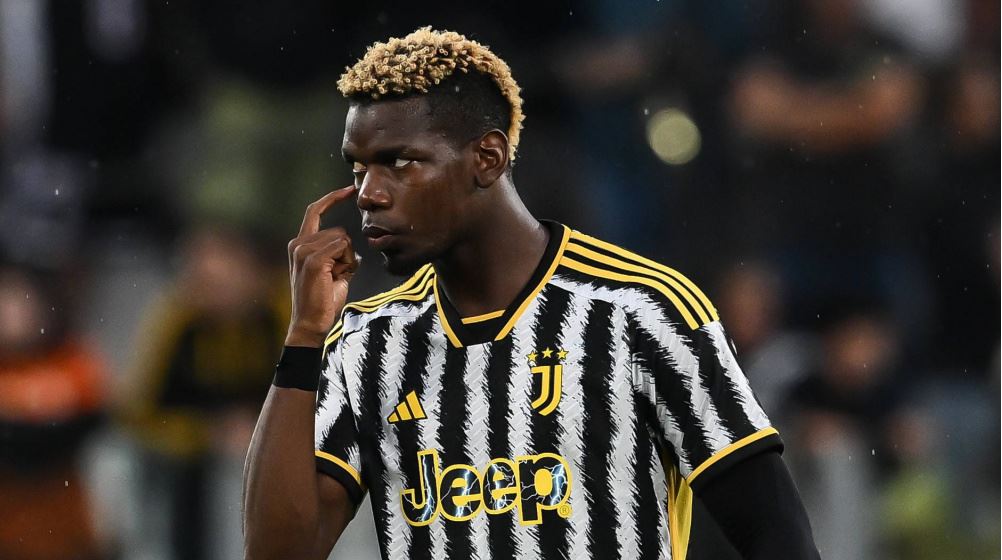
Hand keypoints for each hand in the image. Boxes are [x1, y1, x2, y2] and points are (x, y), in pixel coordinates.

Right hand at [285, 185, 359, 347]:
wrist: (310, 324)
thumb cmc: (322, 300)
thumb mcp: (333, 272)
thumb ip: (339, 255)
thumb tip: (352, 248)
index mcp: (299, 244)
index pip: (315, 212)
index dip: (332, 198)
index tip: (349, 189)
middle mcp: (298, 244)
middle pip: (339, 231)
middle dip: (346, 253)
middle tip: (335, 276)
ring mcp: (303, 251)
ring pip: (342, 240)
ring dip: (347, 260)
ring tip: (332, 279)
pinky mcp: (313, 260)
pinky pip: (342, 248)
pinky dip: (346, 263)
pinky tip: (334, 279)